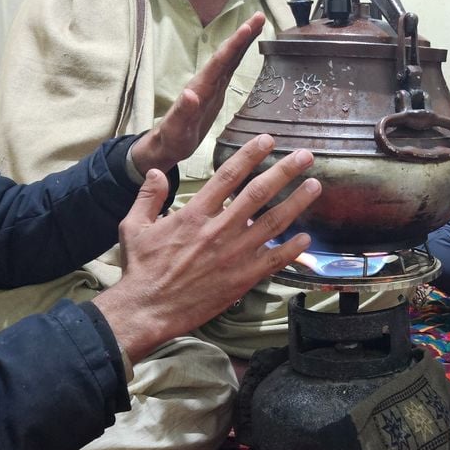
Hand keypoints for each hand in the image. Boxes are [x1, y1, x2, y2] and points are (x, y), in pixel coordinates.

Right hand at [93, 133, 318, 359]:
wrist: (147, 309)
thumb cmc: (141, 269)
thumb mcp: (134, 226)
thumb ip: (148, 196)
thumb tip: (157, 171)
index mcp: (194, 214)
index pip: (228, 176)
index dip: (250, 155)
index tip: (267, 140)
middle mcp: (218, 230)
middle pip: (258, 193)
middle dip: (284, 171)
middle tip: (305, 155)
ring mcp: (233, 254)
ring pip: (273, 223)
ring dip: (296, 202)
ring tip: (315, 186)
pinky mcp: (242, 278)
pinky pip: (274, 261)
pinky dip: (293, 249)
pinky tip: (307, 238)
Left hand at [128, 12, 265, 174]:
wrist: (166, 144)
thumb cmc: (171, 139)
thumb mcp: (176, 130)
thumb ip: (182, 112)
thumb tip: (191, 93)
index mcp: (199, 88)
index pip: (219, 62)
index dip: (234, 44)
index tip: (247, 27)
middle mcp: (206, 82)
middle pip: (226, 54)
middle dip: (242, 35)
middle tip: (259, 16)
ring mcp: (211, 86)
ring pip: (229, 58)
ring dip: (243, 41)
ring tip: (258, 24)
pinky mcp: (216, 91)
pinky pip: (230, 68)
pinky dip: (239, 55)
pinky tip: (246, 48)